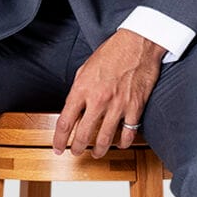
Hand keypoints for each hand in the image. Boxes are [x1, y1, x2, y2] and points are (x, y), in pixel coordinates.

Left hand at [54, 29, 163, 156]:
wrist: (138, 43)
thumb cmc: (113, 52)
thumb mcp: (85, 69)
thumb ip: (79, 90)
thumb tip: (75, 107)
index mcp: (82, 90)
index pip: (65, 123)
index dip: (59, 140)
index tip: (58, 148)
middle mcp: (98, 99)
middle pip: (83, 134)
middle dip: (77, 148)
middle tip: (76, 152)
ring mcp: (118, 104)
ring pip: (105, 137)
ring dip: (99, 149)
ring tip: (97, 153)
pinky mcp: (136, 105)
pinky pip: (129, 130)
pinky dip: (124, 141)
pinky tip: (121, 143)